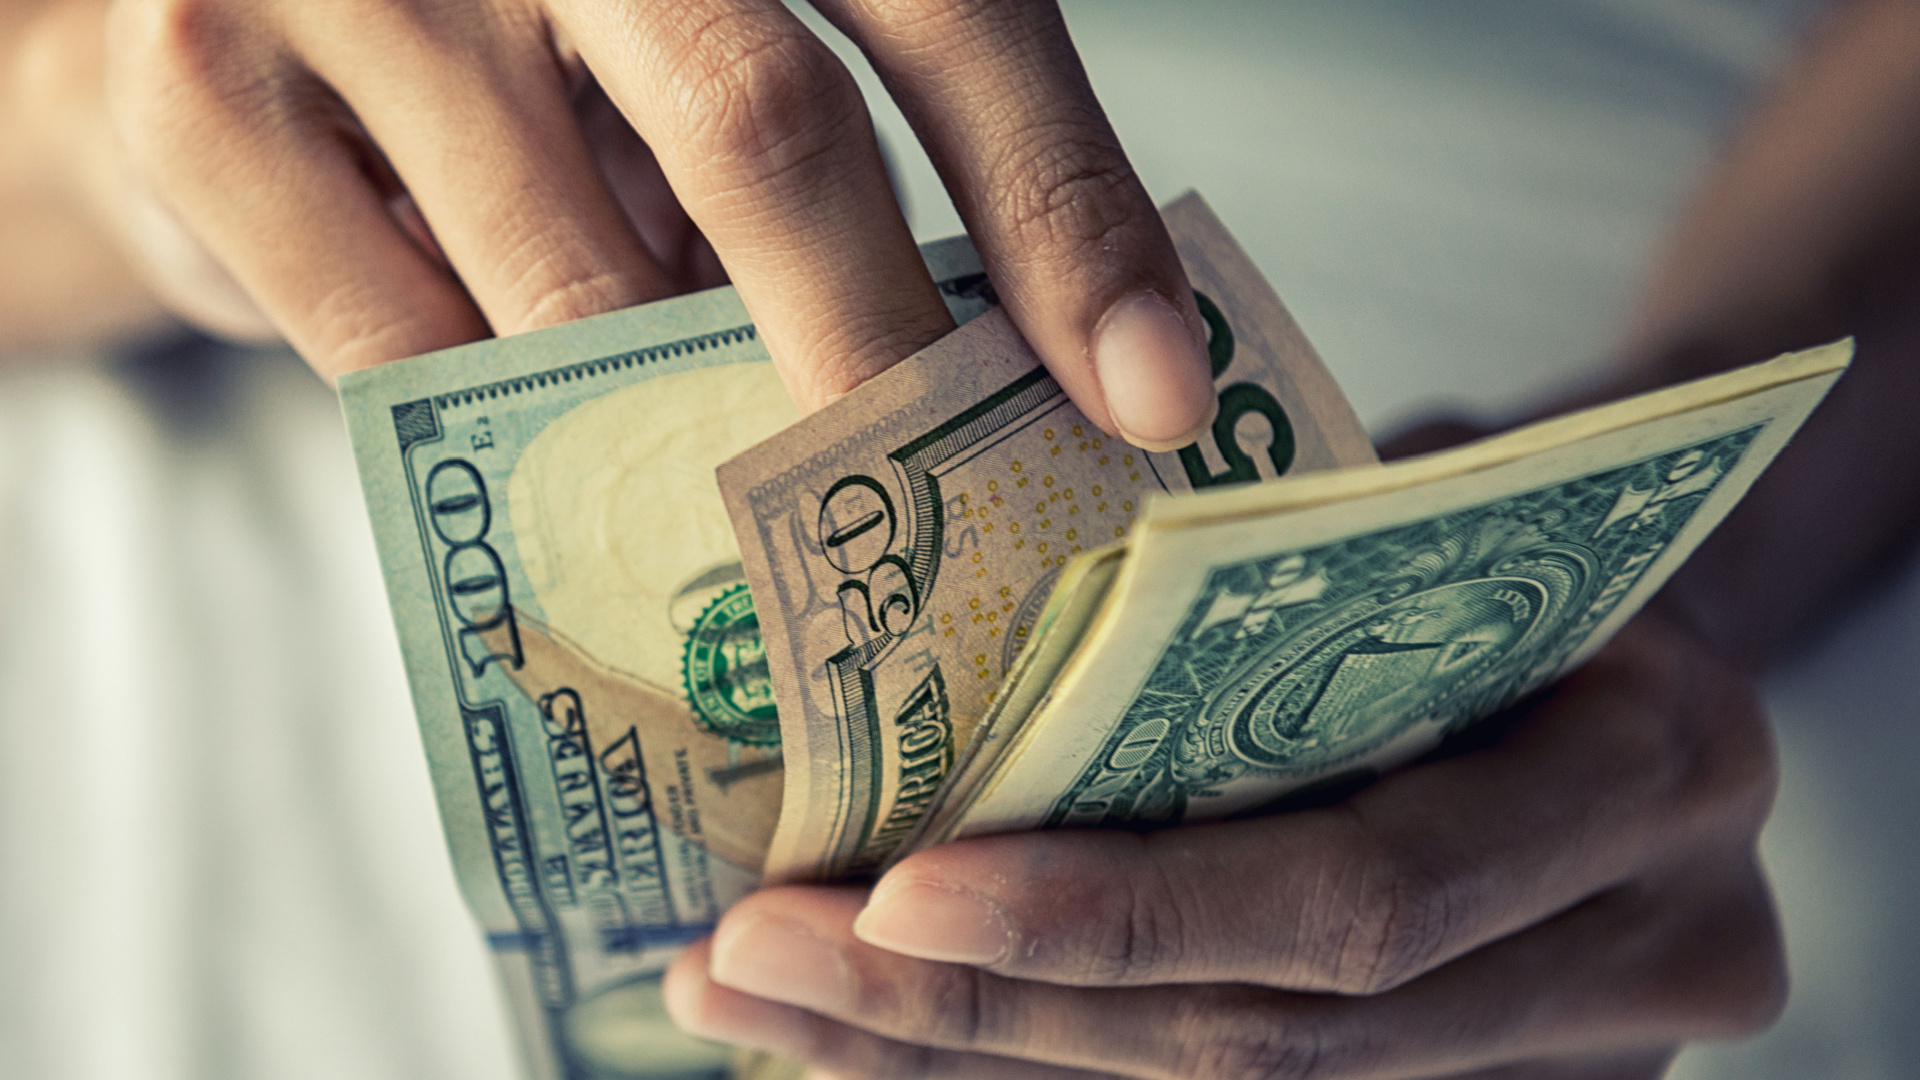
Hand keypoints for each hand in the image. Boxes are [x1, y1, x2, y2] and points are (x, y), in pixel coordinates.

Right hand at [100, 0, 1215, 445]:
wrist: (212, 16)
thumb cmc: (526, 60)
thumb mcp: (691, 65)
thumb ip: (827, 163)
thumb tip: (1026, 377)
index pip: (945, 10)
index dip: (1062, 203)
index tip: (1150, 400)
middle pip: (766, 125)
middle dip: (881, 354)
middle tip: (955, 534)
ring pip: (575, 275)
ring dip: (682, 425)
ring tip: (753, 518)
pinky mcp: (200, 85)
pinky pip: (399, 349)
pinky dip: (500, 432)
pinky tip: (548, 459)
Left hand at [663, 604, 1785, 1078]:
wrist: (1645, 622)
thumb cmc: (1502, 528)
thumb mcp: (1417, 505)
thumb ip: (1262, 594)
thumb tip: (944, 650)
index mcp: (1651, 773)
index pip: (1360, 898)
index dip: (1121, 917)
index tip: (890, 895)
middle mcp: (1645, 951)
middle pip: (1270, 1047)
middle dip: (984, 1021)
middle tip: (759, 964)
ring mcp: (1570, 1056)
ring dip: (968, 1069)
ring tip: (769, 1006)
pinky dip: (1039, 1070)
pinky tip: (879, 1040)